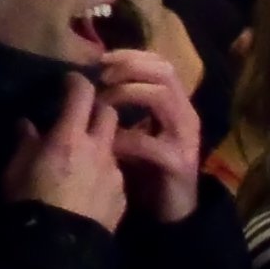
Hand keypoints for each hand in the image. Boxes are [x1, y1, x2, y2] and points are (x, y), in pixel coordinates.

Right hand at [4, 67, 129, 231]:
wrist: (58, 251)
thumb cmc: (29, 204)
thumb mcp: (15, 170)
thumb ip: (25, 142)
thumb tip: (26, 124)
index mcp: (68, 137)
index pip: (82, 93)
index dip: (76, 82)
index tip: (69, 81)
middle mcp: (97, 148)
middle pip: (108, 113)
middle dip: (97, 110)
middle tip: (82, 118)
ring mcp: (114, 172)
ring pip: (114, 144)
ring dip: (102, 144)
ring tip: (86, 159)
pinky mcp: (122, 195)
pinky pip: (116, 174)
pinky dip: (105, 174)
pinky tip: (91, 188)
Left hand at [93, 47, 204, 225]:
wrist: (170, 213)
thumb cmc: (147, 169)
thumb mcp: (133, 130)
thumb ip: (120, 108)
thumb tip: (85, 83)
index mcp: (175, 103)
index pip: (159, 62)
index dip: (130, 55)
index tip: (100, 58)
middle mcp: (185, 114)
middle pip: (164, 71)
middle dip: (129, 68)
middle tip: (100, 76)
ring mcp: (184, 138)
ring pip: (161, 97)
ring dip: (127, 93)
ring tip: (102, 101)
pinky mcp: (178, 163)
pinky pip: (150, 143)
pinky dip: (125, 137)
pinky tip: (108, 142)